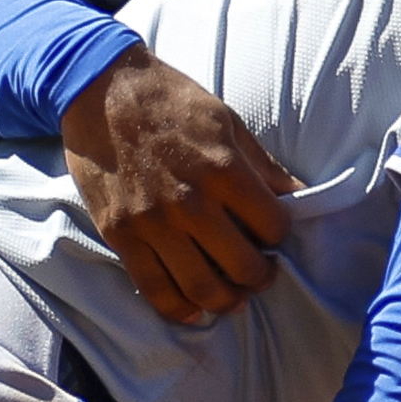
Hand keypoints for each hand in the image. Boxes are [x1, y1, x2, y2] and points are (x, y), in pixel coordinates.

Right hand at [60, 47, 293, 323]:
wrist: (100, 90)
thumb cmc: (170, 101)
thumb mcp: (227, 121)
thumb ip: (262, 165)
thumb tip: (299, 195)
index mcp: (224, 169)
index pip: (273, 226)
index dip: (279, 234)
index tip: (272, 233)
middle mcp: (191, 202)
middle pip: (244, 266)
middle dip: (260, 276)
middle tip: (260, 272)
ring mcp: (153, 223)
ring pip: (203, 288)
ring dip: (227, 301)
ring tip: (233, 297)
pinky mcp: (121, 235)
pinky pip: (155, 289)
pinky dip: (179, 310)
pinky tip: (194, 311)